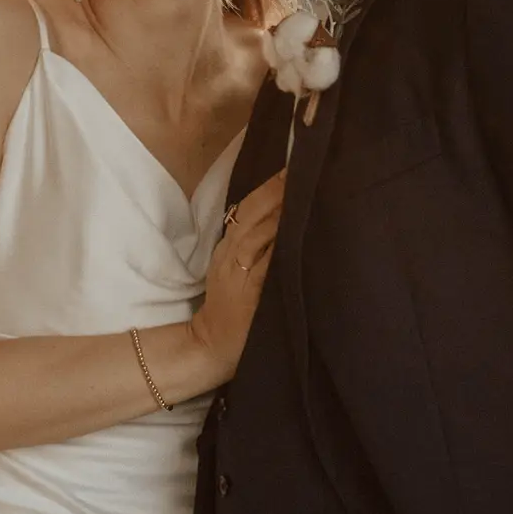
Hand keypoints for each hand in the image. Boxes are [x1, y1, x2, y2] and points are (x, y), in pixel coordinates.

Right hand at [190, 169, 285, 382]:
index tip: (291, 167)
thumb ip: (254, 244)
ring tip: (300, 195)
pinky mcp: (249, 294)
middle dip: (275, 192)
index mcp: (228, 247)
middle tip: (301, 171)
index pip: (247, 208)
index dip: (269, 187)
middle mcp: (230, 255)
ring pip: (257, 235)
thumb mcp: (234, 269)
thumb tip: (284, 214)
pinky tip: (295, 235)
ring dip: (278, 213)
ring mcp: (238, 274)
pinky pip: (265, 266)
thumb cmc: (230, 307)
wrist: (211, 346)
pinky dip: (278, 249)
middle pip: (251, 215)